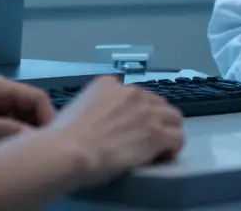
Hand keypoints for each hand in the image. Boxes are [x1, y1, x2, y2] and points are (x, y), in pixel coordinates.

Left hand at [0, 75, 54, 149]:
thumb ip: (6, 131)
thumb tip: (35, 137)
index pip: (38, 98)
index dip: (48, 118)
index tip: (49, 141)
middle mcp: (1, 90)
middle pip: (33, 106)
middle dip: (39, 126)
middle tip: (39, 149)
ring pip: (24, 115)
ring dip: (26, 131)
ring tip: (25, 150)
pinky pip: (11, 121)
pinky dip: (15, 133)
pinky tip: (10, 148)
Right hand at [52, 76, 184, 187]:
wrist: (70, 151)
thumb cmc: (62, 136)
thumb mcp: (71, 108)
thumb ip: (85, 106)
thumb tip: (82, 114)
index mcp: (108, 84)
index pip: (133, 94)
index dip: (135, 111)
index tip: (129, 126)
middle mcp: (132, 92)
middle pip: (156, 103)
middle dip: (154, 118)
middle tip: (144, 138)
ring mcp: (147, 112)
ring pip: (173, 117)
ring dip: (168, 131)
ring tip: (158, 148)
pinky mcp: (157, 133)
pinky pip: (178, 138)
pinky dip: (173, 147)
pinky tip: (163, 156)